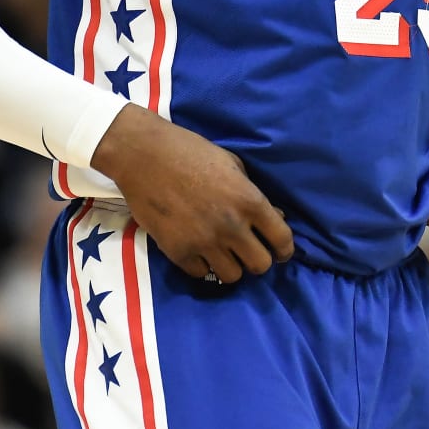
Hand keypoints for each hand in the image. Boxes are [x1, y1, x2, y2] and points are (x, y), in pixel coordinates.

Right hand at [91, 106, 293, 283]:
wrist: (144, 155)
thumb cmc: (191, 152)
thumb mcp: (232, 165)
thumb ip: (253, 194)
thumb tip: (275, 216)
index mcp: (249, 201)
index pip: (282, 240)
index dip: (285, 250)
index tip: (280, 252)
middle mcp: (231, 226)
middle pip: (260, 266)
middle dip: (258, 260)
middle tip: (248, 251)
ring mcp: (204, 242)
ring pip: (232, 276)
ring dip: (230, 265)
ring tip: (222, 252)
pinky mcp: (178, 252)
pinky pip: (202, 274)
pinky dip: (203, 265)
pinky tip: (199, 250)